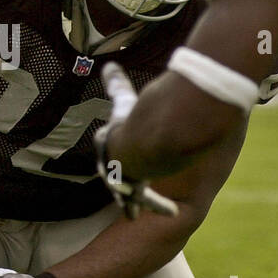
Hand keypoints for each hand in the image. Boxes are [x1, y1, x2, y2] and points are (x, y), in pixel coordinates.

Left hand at [94, 63, 177, 219]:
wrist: (141, 145)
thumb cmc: (133, 120)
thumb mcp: (124, 100)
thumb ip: (117, 84)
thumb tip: (108, 64)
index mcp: (105, 141)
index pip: (106, 143)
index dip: (111, 143)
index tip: (110, 146)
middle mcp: (110, 163)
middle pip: (115, 172)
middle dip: (119, 179)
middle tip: (120, 187)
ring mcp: (122, 179)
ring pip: (129, 191)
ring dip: (134, 200)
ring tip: (135, 212)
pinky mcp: (137, 190)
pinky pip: (147, 200)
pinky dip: (159, 206)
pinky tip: (171, 213)